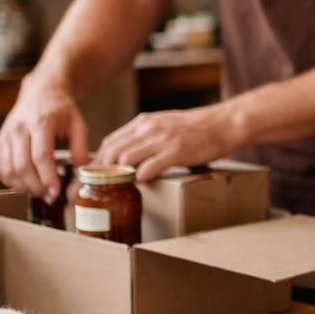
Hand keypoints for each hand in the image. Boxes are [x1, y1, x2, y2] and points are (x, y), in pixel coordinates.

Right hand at [0, 75, 87, 200]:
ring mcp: (6, 135)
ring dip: (23, 186)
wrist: (40, 91)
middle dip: (36, 186)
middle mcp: (19, 129)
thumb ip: (81, 148)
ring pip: (7, 170)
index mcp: (41, 122)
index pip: (41, 156)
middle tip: (49, 196)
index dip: (48, 177)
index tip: (56, 191)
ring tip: (39, 191)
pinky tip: (26, 183)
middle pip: (21, 166)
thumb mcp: (78, 123)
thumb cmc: (61, 109)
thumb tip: (82, 172)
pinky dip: (11, 181)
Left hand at [94, 103, 245, 181]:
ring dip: (118, 176)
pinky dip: (140, 177)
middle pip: (112, 150)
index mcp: (144, 122)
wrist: (226, 122)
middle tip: (93, 191)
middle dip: (99, 173)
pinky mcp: (177, 151)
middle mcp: (149, 127)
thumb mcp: (166, 125)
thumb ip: (145, 137)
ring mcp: (163, 139)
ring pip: (125, 157)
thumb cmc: (197, 129)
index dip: (96, 162)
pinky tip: (141, 183)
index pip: (110, 141)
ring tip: (115, 191)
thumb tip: (125, 157)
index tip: (88, 179)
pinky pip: (149, 166)